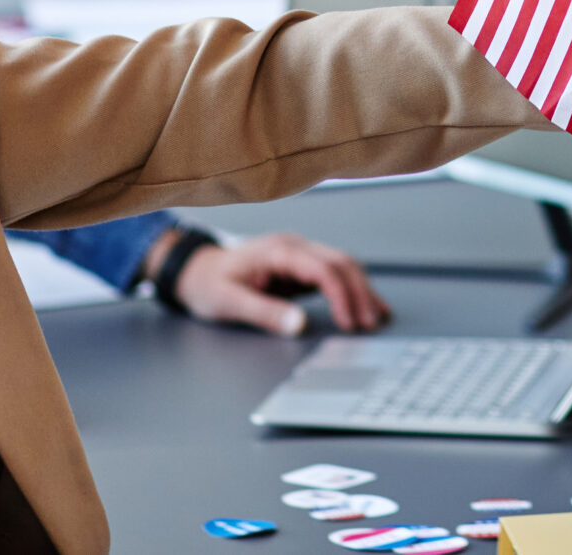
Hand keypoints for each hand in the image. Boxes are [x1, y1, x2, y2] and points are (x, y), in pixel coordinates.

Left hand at [156, 231, 389, 335]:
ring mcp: (299, 254)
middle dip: (360, 293)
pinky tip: (366, 304)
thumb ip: (265, 313)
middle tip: (370, 325)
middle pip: (340, 263)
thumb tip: (300, 325)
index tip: (349, 323)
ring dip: (361, 290)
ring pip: (343, 265)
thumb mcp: (229, 302)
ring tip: (375, 318)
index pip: (322, 268)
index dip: (341, 295)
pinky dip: (352, 289)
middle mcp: (293, 246)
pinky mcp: (301, 267)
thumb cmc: (208, 284)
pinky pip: (334, 274)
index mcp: (277, 251)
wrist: (195, 271)